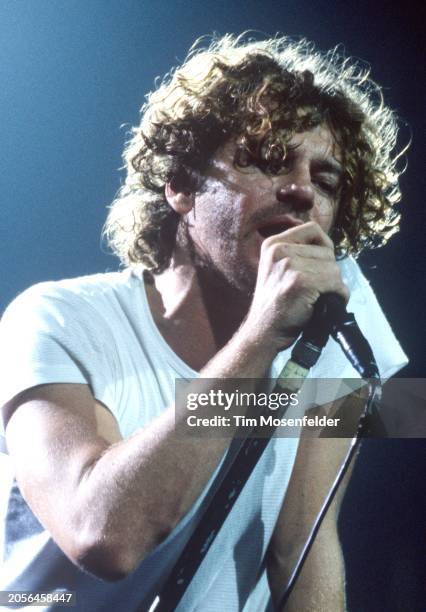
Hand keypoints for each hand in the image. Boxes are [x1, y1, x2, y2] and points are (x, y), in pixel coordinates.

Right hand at [243, 221, 348, 350]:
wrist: (262, 332)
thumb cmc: (275, 304)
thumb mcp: (276, 268)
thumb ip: (296, 251)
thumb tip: (326, 242)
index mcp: (272, 244)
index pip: (312, 228)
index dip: (323, 246)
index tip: (319, 265)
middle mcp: (279, 251)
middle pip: (327, 251)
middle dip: (328, 271)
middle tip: (314, 289)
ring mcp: (289, 266)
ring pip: (334, 268)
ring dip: (333, 286)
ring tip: (316, 298)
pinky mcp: (301, 282)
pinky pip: (336, 283)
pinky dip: (338, 296)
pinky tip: (323, 304)